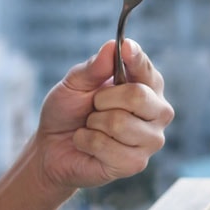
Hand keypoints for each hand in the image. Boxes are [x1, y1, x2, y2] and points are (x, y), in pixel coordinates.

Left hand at [31, 39, 171, 191]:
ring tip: (92, 128)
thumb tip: (112, 47)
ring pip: (120, 123)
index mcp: (147, 86)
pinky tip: (89, 145)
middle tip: (95, 107)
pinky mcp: (136, 163)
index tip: (125, 47)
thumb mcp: (74, 84)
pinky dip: (87, 142)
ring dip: (93, 124)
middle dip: (103, 100)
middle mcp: (158, 112)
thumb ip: (93, 67)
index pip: (146, 68)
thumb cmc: (69, 112)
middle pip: (138, 96)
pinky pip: (107, 146)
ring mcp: (151, 140)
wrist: (52, 148)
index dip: (135, 57)